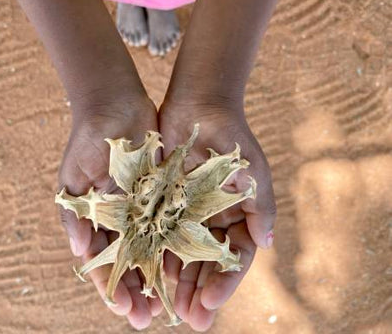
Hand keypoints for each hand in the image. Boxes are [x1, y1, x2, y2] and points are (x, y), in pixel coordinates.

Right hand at [57, 94, 163, 328]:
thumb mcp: (73, 178)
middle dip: (136, 290)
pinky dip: (174, 247)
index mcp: (95, 218)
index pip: (102, 260)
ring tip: (166, 305)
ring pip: (151, 250)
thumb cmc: (87, 140)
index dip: (111, 286)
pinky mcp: (162, 192)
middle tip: (146, 319)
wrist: (114, 103)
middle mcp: (119, 217)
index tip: (123, 309)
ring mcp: (141, 206)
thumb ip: (74, 215)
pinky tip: (182, 267)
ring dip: (156, 277)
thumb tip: (80, 252)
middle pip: (128, 262)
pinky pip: (170, 224)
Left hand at [158, 100, 275, 331]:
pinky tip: (150, 275)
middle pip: (206, 264)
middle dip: (198, 292)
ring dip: (176, 282)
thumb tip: (267, 244)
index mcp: (236, 216)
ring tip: (168, 308)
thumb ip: (261, 208)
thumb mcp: (252, 173)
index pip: (233, 259)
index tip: (210, 304)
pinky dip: (156, 255)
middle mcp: (211, 220)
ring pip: (181, 255)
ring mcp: (186, 212)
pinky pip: (158, 233)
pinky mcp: (162, 202)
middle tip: (189, 319)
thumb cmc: (231, 139)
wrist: (199, 107)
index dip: (224, 283)